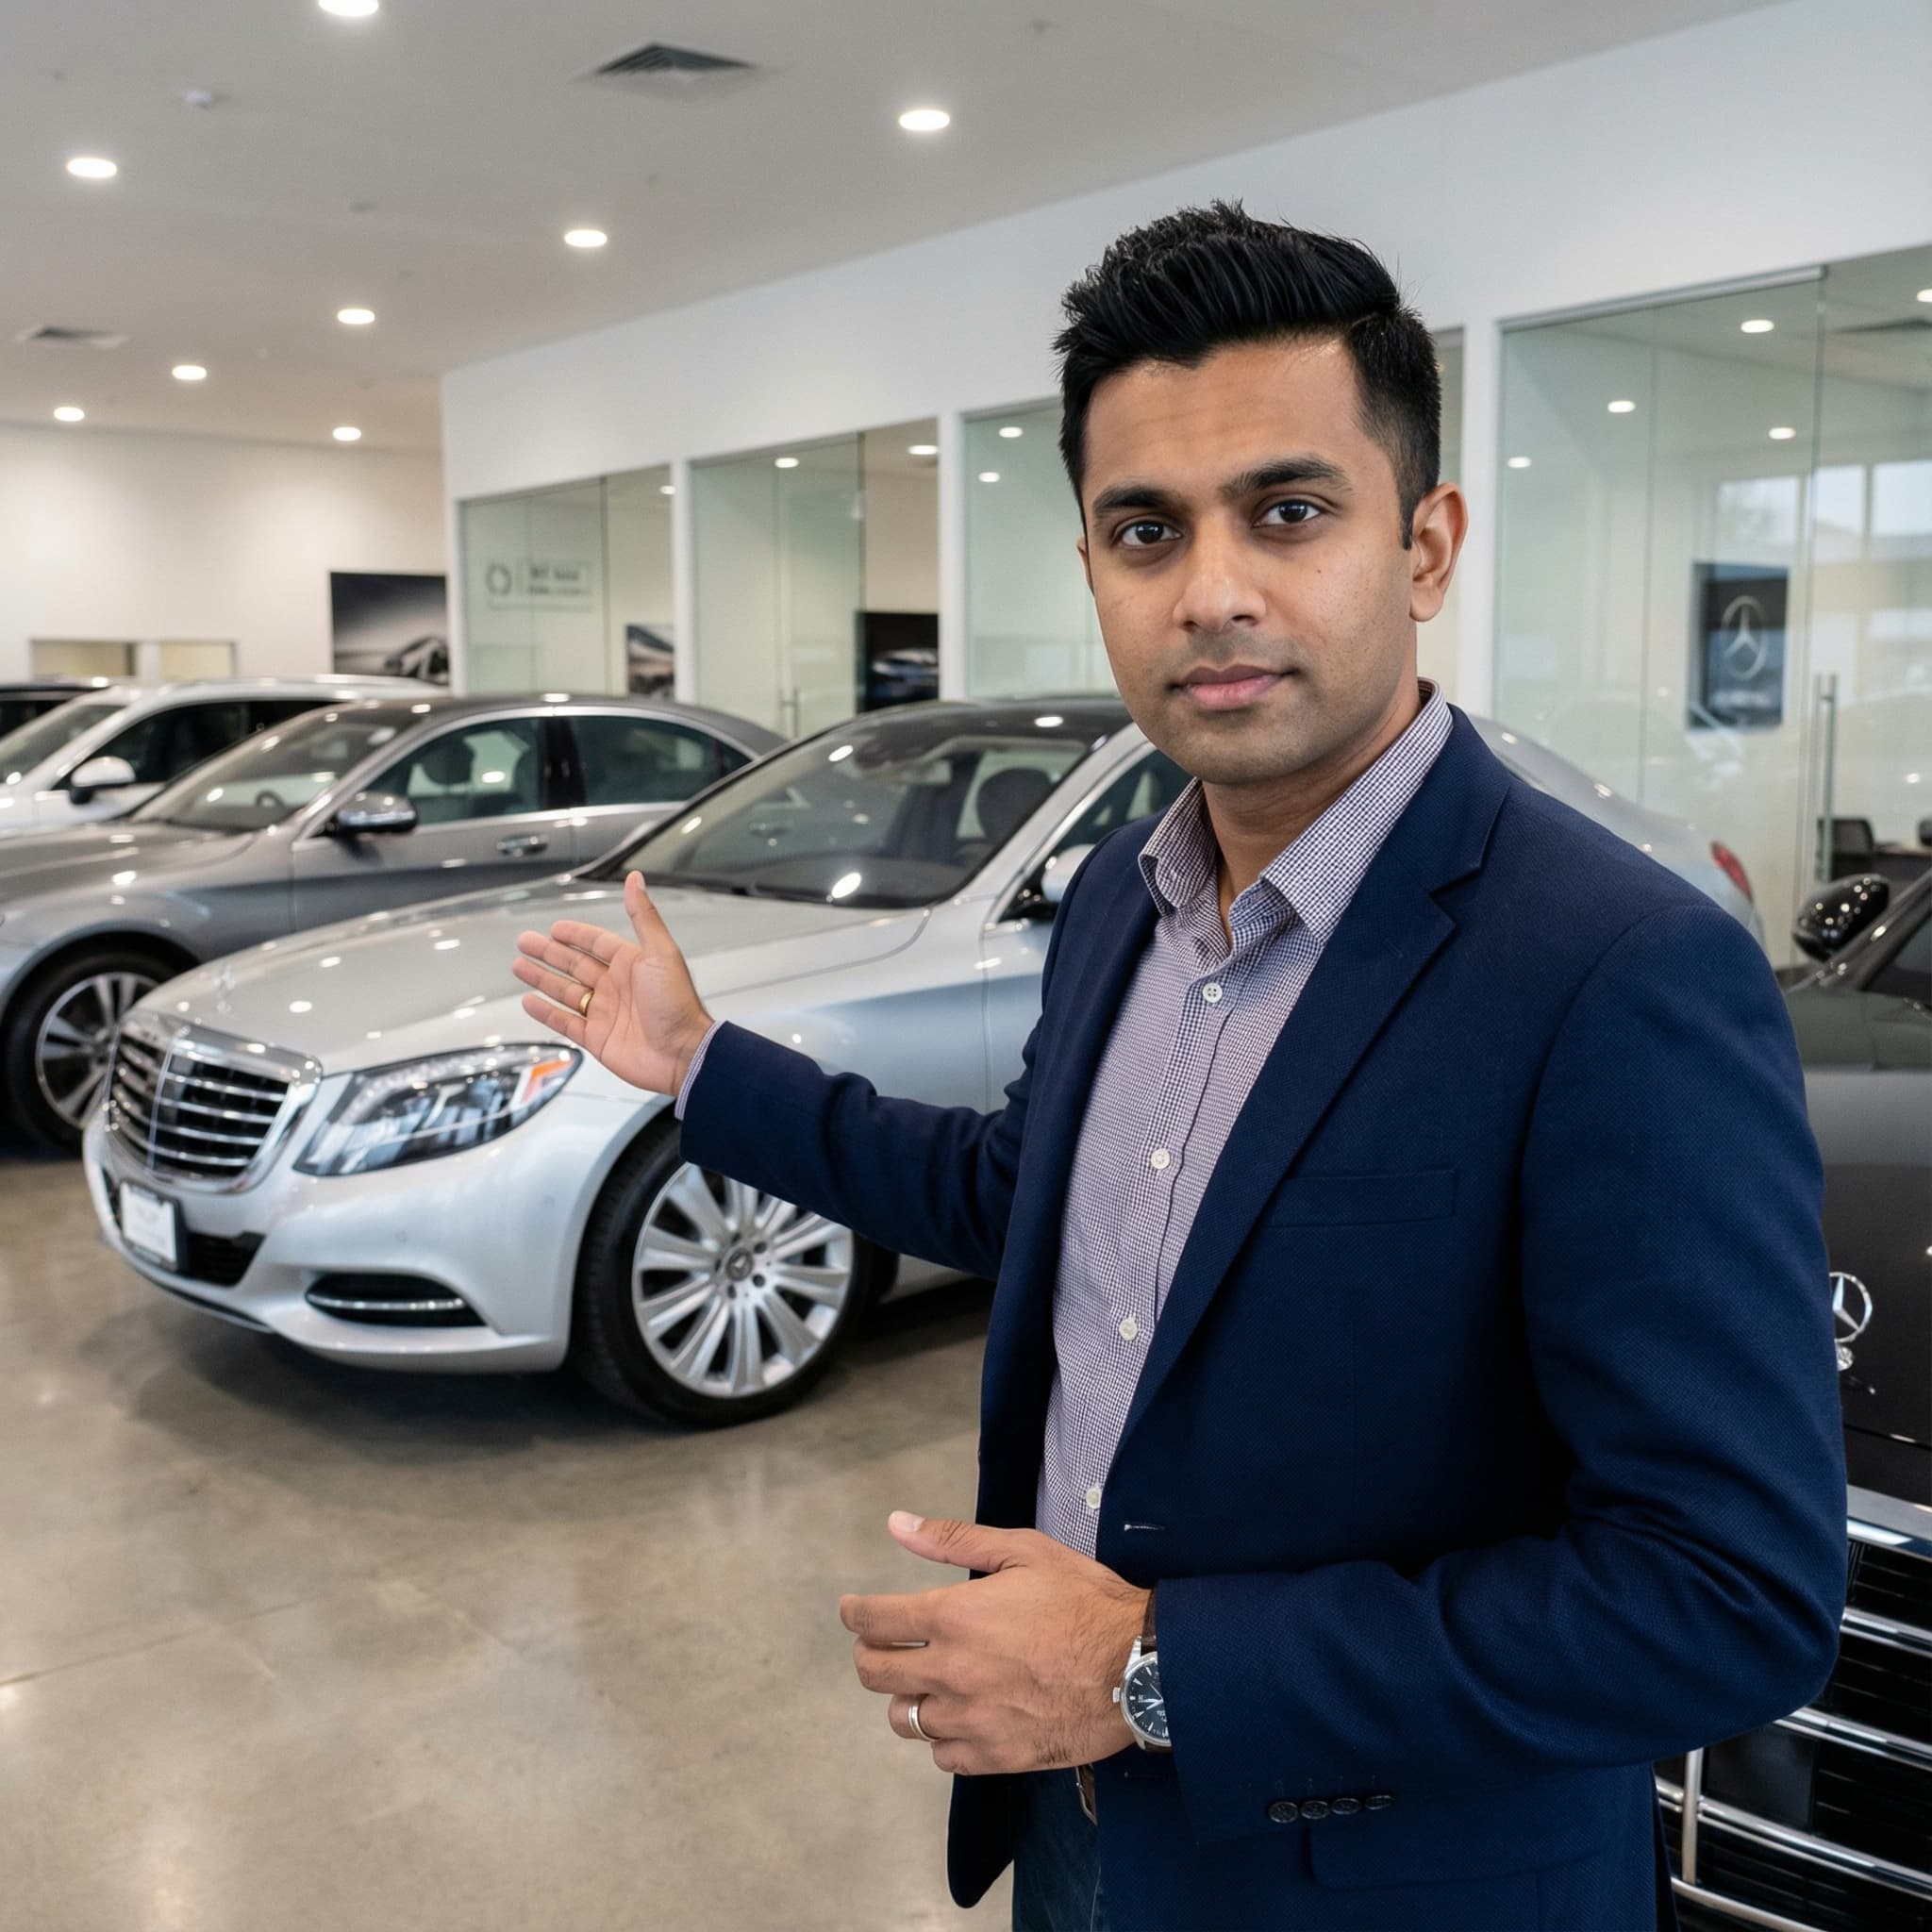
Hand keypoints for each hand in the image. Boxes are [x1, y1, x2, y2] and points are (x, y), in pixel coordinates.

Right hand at [512, 871, 713, 1096]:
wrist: (682, 1054)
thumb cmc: (677, 1003)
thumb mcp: (661, 952)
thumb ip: (643, 916)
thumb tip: (636, 879)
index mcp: (632, 964)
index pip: (596, 943)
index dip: (575, 935)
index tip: (554, 927)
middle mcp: (616, 987)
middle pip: (575, 965)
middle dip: (549, 953)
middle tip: (525, 942)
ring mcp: (605, 1013)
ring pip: (565, 992)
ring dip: (542, 979)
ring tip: (519, 966)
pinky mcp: (597, 1038)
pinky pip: (565, 1022)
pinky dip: (546, 1012)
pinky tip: (529, 1001)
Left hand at [840, 1511, 1149, 1775]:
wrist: (1138, 1666)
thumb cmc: (1085, 1600)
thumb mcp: (1024, 1552)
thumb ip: (954, 1539)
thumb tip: (897, 1525)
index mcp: (954, 1617)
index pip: (874, 1622)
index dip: (854, 1615)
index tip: (853, 1612)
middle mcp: (951, 1673)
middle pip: (875, 1674)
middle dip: (869, 1655)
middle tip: (883, 1645)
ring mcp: (971, 1721)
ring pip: (905, 1721)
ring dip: (907, 1698)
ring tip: (926, 1682)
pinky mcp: (995, 1757)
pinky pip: (942, 1756)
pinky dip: (942, 1737)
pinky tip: (961, 1716)